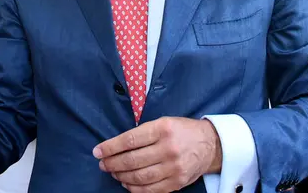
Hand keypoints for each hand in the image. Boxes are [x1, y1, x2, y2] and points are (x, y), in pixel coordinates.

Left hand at [94, 117, 221, 192]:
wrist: (210, 144)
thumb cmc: (181, 130)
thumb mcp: (162, 122)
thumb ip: (142, 133)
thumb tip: (115, 145)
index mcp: (162, 129)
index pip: (129, 140)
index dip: (110, 147)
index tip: (97, 151)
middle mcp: (168, 149)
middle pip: (132, 160)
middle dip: (112, 163)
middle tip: (102, 164)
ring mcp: (173, 167)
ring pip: (139, 177)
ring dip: (121, 176)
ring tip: (113, 172)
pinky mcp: (177, 182)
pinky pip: (151, 189)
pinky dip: (135, 188)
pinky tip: (126, 183)